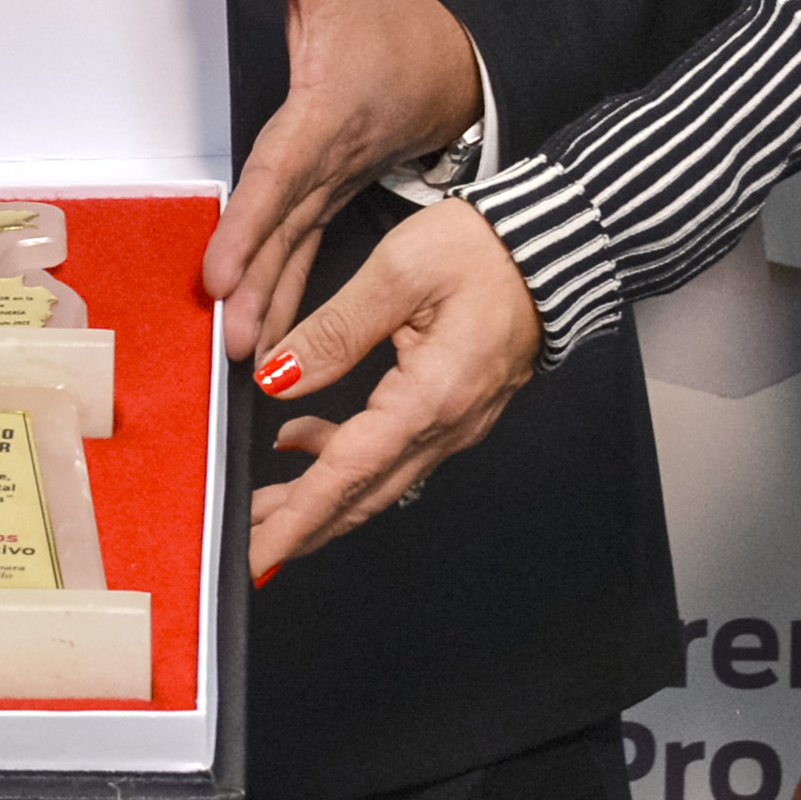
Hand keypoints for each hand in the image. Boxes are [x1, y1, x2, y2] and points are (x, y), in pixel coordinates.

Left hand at [200, 0, 483, 362]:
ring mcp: (337, 192)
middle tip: (233, 342)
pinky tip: (272, 348)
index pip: (280, 173)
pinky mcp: (337, 205)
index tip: (220, 267)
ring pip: (302, 257)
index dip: (251, 223)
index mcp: (326, 116)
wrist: (455, 65)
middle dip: (262, 289)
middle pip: (289, 233)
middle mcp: (331, 165)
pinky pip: (311, 260)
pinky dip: (295, 305)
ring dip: (278, 310)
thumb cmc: (393, 26)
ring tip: (248, 361)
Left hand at [238, 196, 546, 581]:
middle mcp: (448, 424)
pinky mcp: (456, 407)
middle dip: (301, 527)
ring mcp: (457, 422)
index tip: (256, 557)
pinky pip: (395, 454)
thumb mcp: (398, 272)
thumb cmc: (488, 250)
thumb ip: (334, 331)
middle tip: (246, 545)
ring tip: (264, 500)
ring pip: (377, 480)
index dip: (296, 520)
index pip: (348, 475)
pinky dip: (345, 461)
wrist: (554, 242)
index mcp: (431, 396)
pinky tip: (306, 438)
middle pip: (362, 496)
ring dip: (320, 497)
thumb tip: (279, 376)